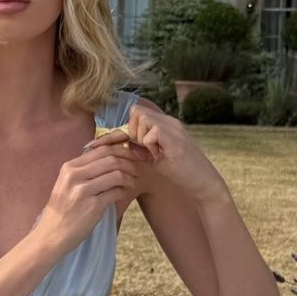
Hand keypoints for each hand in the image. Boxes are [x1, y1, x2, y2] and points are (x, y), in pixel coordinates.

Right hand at [35, 140, 150, 255]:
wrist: (51, 234)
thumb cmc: (63, 209)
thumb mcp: (66, 183)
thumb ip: (83, 170)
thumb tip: (108, 156)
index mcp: (69, 167)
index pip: (101, 149)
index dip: (120, 150)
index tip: (130, 156)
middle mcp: (74, 176)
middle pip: (111, 159)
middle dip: (129, 163)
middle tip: (136, 169)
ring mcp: (83, 191)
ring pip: (116, 175)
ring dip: (129, 178)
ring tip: (132, 182)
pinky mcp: (92, 207)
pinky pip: (116, 192)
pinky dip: (124, 191)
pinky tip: (124, 194)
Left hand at [84, 98, 229, 205]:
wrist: (203, 183)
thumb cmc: (180, 174)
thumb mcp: (154, 159)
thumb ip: (140, 149)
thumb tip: (123, 144)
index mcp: (163, 125)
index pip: (134, 118)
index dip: (114, 131)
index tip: (93, 145)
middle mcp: (168, 121)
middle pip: (136, 112)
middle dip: (131, 131)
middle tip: (140, 149)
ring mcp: (173, 127)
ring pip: (142, 119)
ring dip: (141, 138)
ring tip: (154, 153)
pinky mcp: (174, 137)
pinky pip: (150, 132)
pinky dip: (150, 145)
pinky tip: (160, 156)